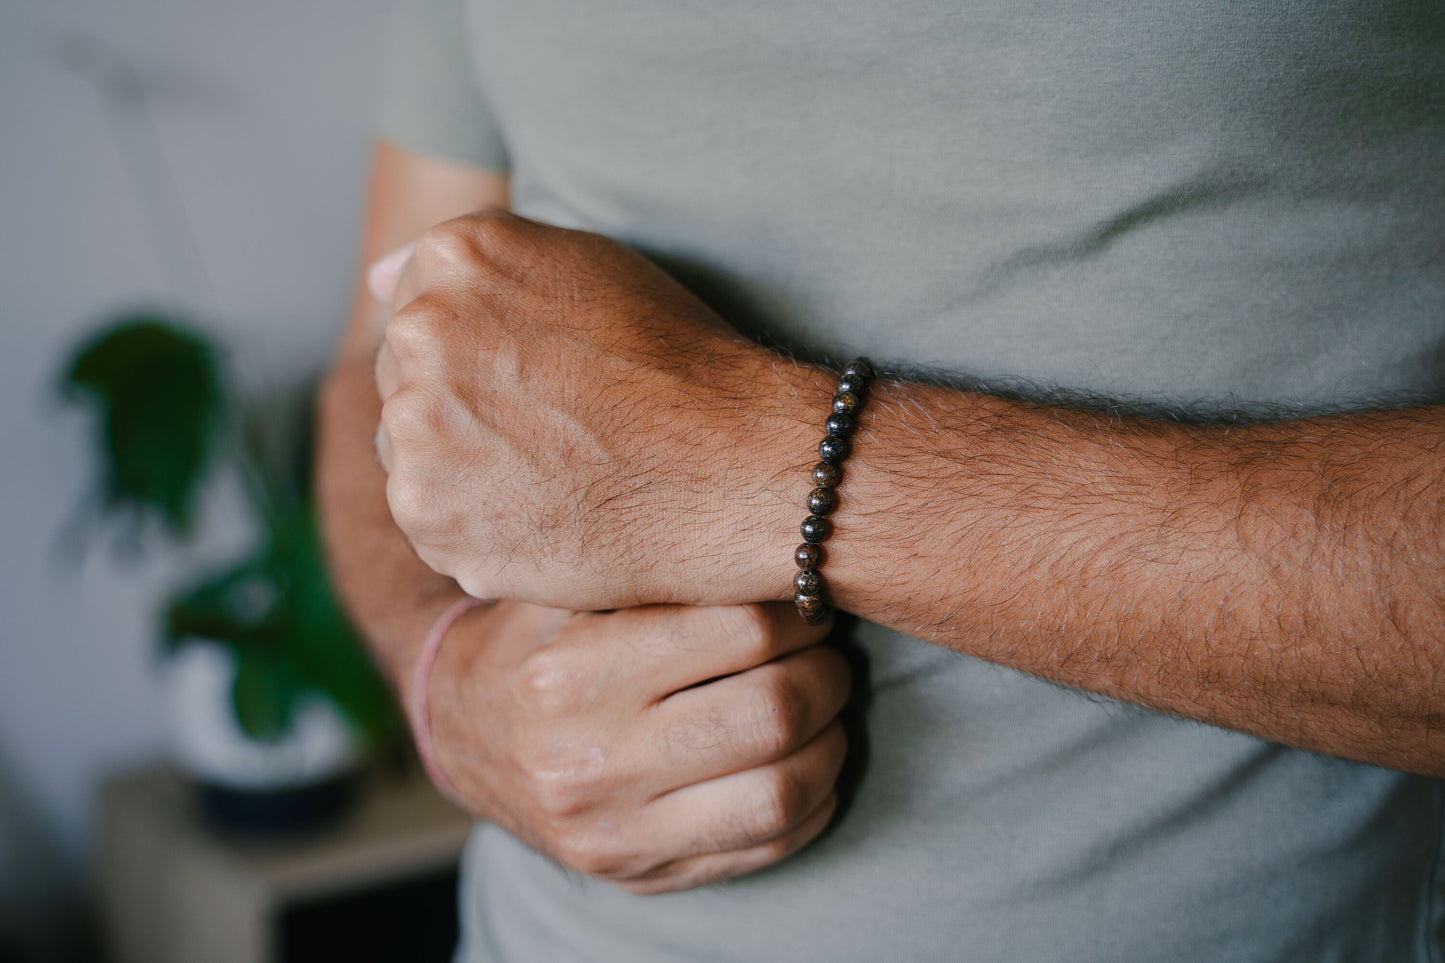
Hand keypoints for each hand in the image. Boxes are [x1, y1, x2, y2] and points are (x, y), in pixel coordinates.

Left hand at [371, 211, 820, 609]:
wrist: (735, 469)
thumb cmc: (678, 365)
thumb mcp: (590, 267)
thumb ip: (480, 261)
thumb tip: (373, 278)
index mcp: (455, 258)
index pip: (416, 308)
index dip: (481, 354)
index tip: (536, 381)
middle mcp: (418, 333)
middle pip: (404, 381)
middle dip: (462, 409)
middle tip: (553, 434)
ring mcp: (416, 429)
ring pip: (410, 454)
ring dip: (463, 470)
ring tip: (553, 477)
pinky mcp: (427, 516)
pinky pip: (430, 523)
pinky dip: (477, 530)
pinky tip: (546, 516)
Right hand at [425, 600, 849, 893]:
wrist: (459, 730)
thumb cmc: (533, 637)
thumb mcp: (566, 585)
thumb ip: (652, 563)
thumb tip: (775, 534)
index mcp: (570, 673)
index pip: (740, 629)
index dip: (797, 608)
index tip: (802, 596)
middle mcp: (588, 761)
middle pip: (771, 712)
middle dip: (825, 674)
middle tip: (826, 651)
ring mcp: (616, 831)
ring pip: (780, 791)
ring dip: (831, 741)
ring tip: (823, 704)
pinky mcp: (640, 873)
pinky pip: (767, 847)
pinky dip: (813, 799)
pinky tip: (805, 759)